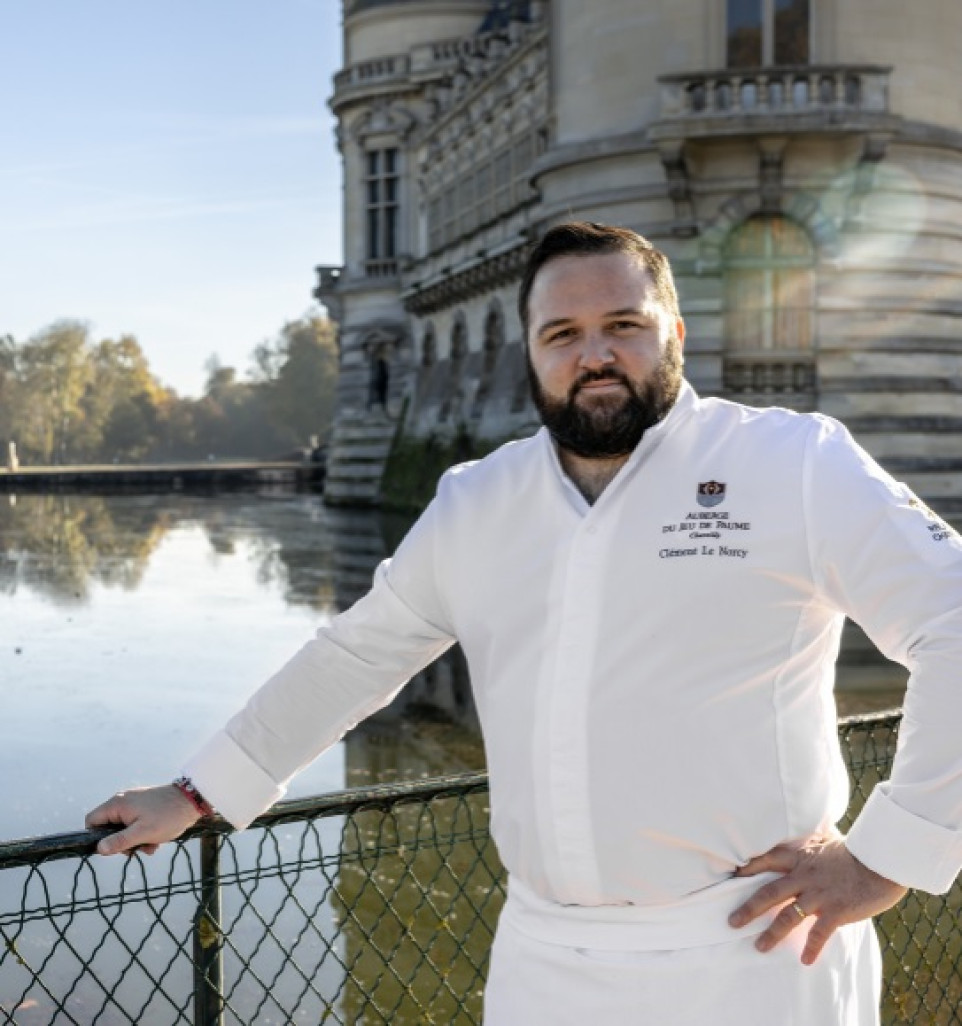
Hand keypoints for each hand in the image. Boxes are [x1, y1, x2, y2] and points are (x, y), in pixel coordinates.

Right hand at [85, 785, 201, 855]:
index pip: (92, 821)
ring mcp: (134, 803)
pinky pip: (136, 825)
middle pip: (108, 827)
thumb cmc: (167, 815)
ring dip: (135, 841)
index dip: (97, 837)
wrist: (192, 800)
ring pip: (124, 828)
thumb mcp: (142, 833)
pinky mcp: (144, 807)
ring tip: (151, 845)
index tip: (112, 848)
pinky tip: (156, 841)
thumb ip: (119, 841)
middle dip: (121, 842)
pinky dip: (143, 835)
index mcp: (117, 804)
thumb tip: (99, 849)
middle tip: (136, 849)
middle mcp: (122, 801)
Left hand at [728, 830, 906, 964]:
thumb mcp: (825, 841)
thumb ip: (809, 845)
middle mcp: (804, 876)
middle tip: (732, 921)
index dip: (747, 868)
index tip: (730, 876)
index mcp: (800, 857)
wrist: (880, 860)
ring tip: (759, 947)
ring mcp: (819, 894)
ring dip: (772, 934)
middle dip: (748, 908)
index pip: (765, 860)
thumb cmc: (855, 850)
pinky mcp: (836, 911)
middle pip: (768, 893)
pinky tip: (806, 961)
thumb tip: (801, 838)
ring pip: (788, 916)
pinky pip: (819, 933)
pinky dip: (811, 948)